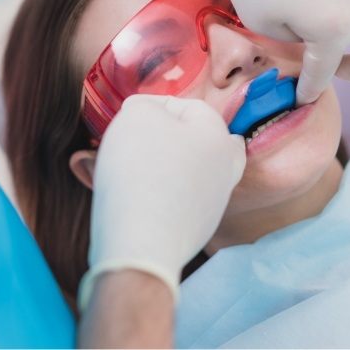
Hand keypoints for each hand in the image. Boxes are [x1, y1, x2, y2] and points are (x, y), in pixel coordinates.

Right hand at [79, 95, 244, 309]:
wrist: (141, 244)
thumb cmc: (141, 170)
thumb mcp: (137, 115)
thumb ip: (144, 105)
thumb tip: (146, 113)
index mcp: (218, 135)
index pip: (188, 106)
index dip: (153, 105)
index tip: (126, 116)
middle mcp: (224, 168)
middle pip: (199, 141)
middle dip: (168, 136)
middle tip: (141, 139)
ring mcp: (213, 202)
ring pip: (187, 171)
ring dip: (159, 164)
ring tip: (125, 167)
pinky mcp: (196, 229)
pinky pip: (176, 200)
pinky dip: (157, 193)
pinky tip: (132, 195)